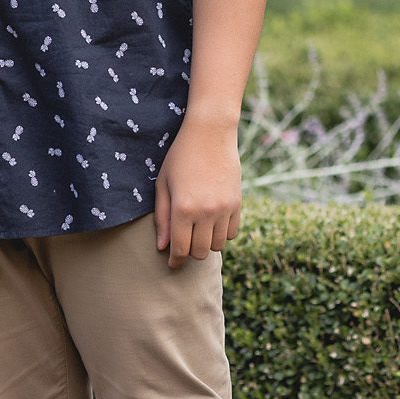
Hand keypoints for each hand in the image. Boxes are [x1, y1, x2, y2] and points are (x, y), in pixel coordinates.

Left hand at [154, 122, 242, 270]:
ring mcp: (224, 209)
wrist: (211, 134)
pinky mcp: (237, 205)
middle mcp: (205, 212)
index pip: (180, 248)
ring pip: (217, 246)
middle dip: (190, 253)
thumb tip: (162, 247)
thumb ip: (162, 217)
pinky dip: (221, 234)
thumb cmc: (180, 157)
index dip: (174, 260)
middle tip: (183, 245)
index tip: (172, 264)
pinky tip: (211, 223)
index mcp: (183, 208)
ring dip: (206, 243)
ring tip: (197, 231)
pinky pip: (231, 233)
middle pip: (200, 252)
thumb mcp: (163, 184)